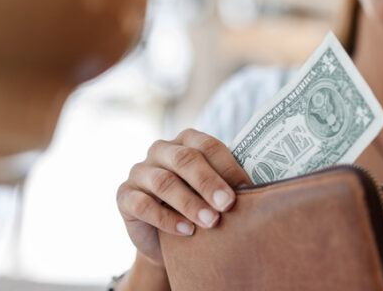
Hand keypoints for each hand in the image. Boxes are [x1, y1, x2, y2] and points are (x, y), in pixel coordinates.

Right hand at [116, 129, 251, 265]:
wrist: (167, 241)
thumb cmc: (199, 208)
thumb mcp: (214, 193)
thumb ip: (228, 185)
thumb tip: (258, 190)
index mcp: (187, 141)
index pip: (208, 145)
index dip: (228, 166)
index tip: (247, 189)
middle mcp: (161, 150)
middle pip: (185, 159)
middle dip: (209, 182)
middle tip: (228, 204)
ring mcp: (139, 172)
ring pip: (164, 182)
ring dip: (190, 203)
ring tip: (211, 222)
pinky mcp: (124, 196)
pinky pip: (143, 205)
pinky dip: (167, 219)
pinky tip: (187, 231)